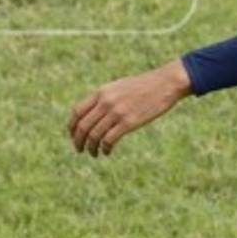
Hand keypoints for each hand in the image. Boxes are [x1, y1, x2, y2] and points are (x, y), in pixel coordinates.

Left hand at [68, 60, 192, 156]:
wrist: (164, 84)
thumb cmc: (143, 86)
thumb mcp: (119, 87)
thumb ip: (105, 98)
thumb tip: (93, 113)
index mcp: (101, 92)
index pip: (77, 111)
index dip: (72, 127)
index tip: (73, 136)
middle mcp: (106, 101)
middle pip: (83, 126)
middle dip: (78, 141)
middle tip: (80, 149)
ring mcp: (116, 112)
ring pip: (94, 135)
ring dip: (91, 148)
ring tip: (94, 153)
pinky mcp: (128, 122)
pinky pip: (109, 140)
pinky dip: (105, 149)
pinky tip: (107, 152)